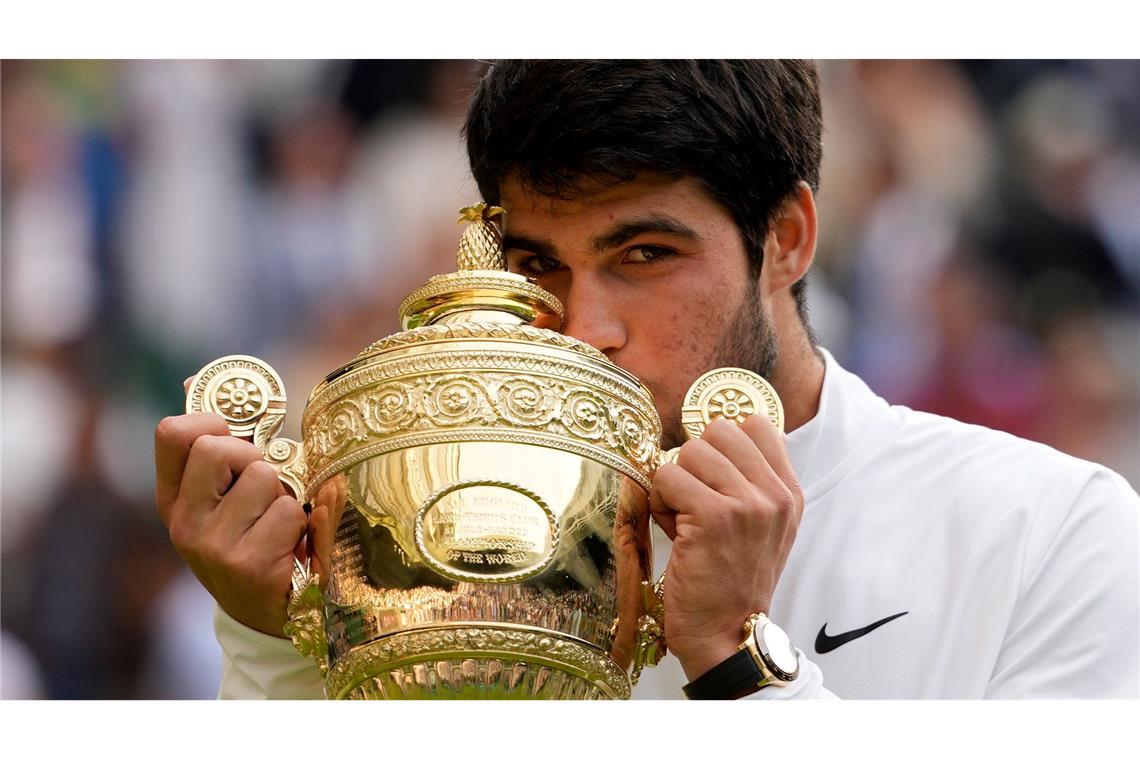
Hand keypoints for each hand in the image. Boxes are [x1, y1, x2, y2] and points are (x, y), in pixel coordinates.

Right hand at [154, 412, 305, 636]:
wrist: (271, 613)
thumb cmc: (255, 537)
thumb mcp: (226, 494)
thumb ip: (218, 442)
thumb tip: (194, 380)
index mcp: (173, 498)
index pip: (172, 433)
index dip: (212, 420)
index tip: (236, 436)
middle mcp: (184, 523)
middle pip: (219, 447)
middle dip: (255, 457)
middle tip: (266, 487)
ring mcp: (213, 546)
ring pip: (264, 477)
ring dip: (286, 494)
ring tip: (282, 523)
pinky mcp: (248, 565)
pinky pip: (291, 511)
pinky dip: (305, 522)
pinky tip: (295, 545)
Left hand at [648, 415, 803, 680]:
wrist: (728, 635)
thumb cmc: (731, 581)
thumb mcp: (760, 528)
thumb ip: (746, 482)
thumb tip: (707, 437)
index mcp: (788, 493)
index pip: (755, 424)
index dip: (722, 444)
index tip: (712, 476)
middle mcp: (774, 495)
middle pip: (718, 431)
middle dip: (695, 461)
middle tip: (694, 500)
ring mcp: (746, 503)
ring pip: (690, 451)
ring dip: (675, 483)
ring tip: (683, 518)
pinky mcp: (712, 516)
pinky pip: (668, 477)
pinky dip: (659, 500)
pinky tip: (672, 529)